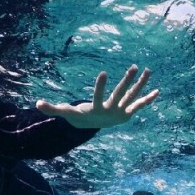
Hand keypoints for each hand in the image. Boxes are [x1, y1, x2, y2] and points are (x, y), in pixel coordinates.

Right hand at [35, 64, 158, 129]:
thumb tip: (37, 103)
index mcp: (97, 109)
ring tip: (148, 70)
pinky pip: (140, 104)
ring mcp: (122, 111)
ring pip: (133, 96)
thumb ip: (53, 108)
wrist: (95, 127)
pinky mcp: (128, 112)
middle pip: (121, 93)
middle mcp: (112, 110)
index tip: (104, 72)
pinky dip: (148, 98)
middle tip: (134, 67)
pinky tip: (157, 91)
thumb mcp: (67, 113)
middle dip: (127, 80)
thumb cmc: (80, 116)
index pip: (99, 96)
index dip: (101, 86)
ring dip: (141, 84)